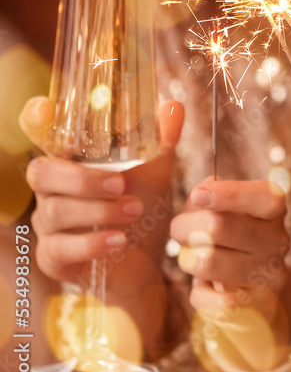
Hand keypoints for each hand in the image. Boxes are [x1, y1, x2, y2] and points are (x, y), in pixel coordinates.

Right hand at [21, 98, 183, 347]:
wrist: (150, 265)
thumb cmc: (144, 211)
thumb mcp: (158, 173)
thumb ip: (162, 141)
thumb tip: (174, 106)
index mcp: (71, 164)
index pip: (39, 137)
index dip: (35, 121)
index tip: (43, 108)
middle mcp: (52, 192)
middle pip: (42, 173)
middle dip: (82, 178)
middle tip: (122, 184)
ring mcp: (48, 226)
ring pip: (55, 212)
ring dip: (98, 211)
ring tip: (135, 212)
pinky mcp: (53, 259)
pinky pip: (59, 249)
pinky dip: (91, 243)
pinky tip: (118, 241)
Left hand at [170, 178, 290, 346]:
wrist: (263, 289)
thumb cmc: (236, 237)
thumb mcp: (230, 210)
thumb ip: (211, 194)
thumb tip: (200, 195)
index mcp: (273, 210)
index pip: (262, 196)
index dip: (227, 193)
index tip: (198, 195)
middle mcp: (276, 241)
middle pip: (217, 226)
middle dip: (184, 227)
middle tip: (180, 232)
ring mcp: (267, 274)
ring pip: (206, 263)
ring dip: (188, 260)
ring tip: (195, 259)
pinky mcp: (253, 305)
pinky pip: (205, 297)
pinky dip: (199, 291)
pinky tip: (210, 287)